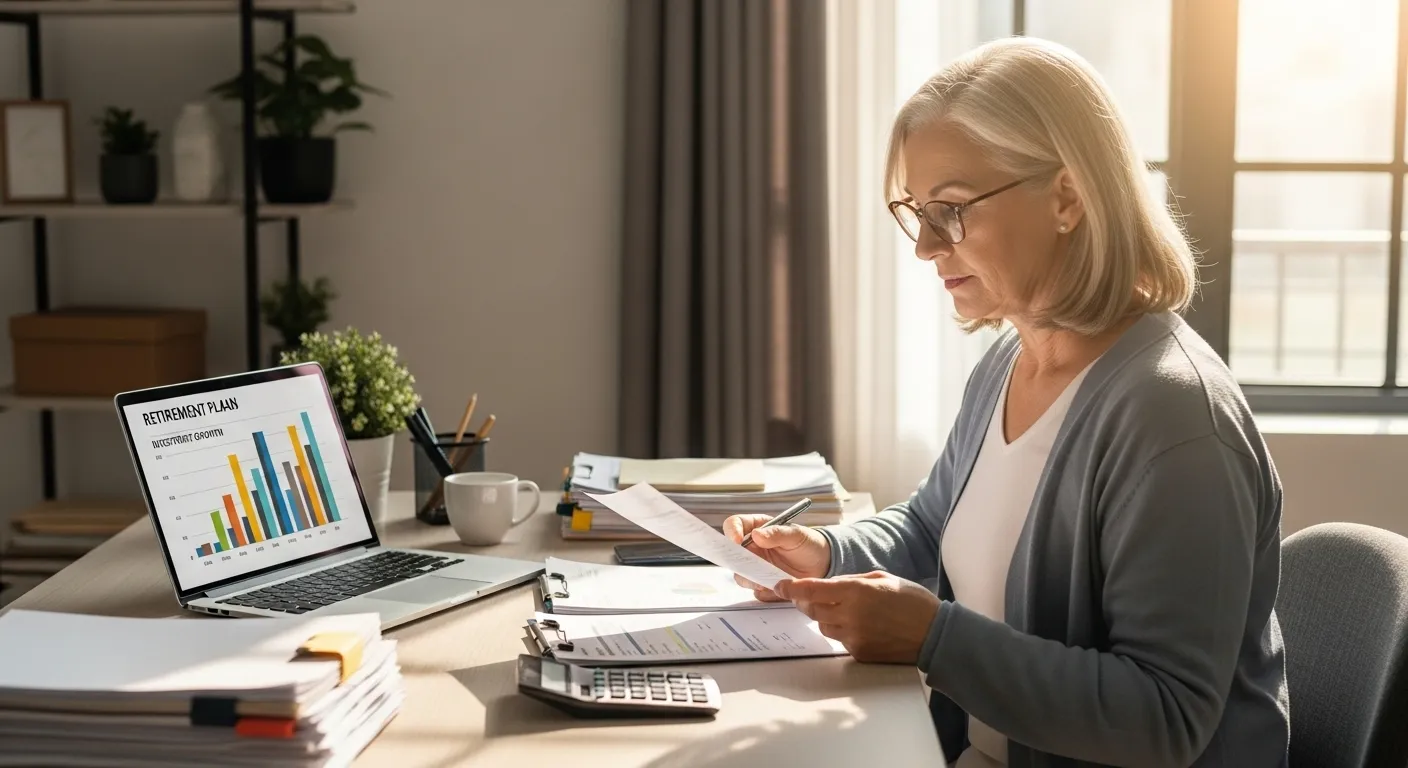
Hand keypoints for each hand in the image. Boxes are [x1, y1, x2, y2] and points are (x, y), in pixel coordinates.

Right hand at [723, 514, 830, 600]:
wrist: (822, 564)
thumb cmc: (809, 543)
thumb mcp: (796, 535)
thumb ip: (777, 534)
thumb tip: (756, 534)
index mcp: (757, 527)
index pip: (734, 524)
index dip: (731, 532)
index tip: (737, 541)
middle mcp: (752, 547)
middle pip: (730, 552)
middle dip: (736, 560)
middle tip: (749, 565)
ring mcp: (755, 566)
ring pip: (740, 573)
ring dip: (749, 577)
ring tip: (766, 579)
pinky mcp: (762, 582)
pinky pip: (754, 588)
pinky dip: (762, 589)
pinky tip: (776, 586)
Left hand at [776, 571, 939, 663]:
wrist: (934, 633)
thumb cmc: (912, 601)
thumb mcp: (881, 578)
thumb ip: (851, 581)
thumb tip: (829, 585)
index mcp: (855, 592)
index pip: (811, 590)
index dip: (791, 588)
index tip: (781, 586)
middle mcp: (850, 616)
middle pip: (812, 609)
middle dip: (807, 601)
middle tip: (811, 595)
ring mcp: (853, 637)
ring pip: (824, 626)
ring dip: (827, 616)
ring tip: (848, 610)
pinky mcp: (859, 653)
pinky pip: (840, 640)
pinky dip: (844, 631)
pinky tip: (863, 625)